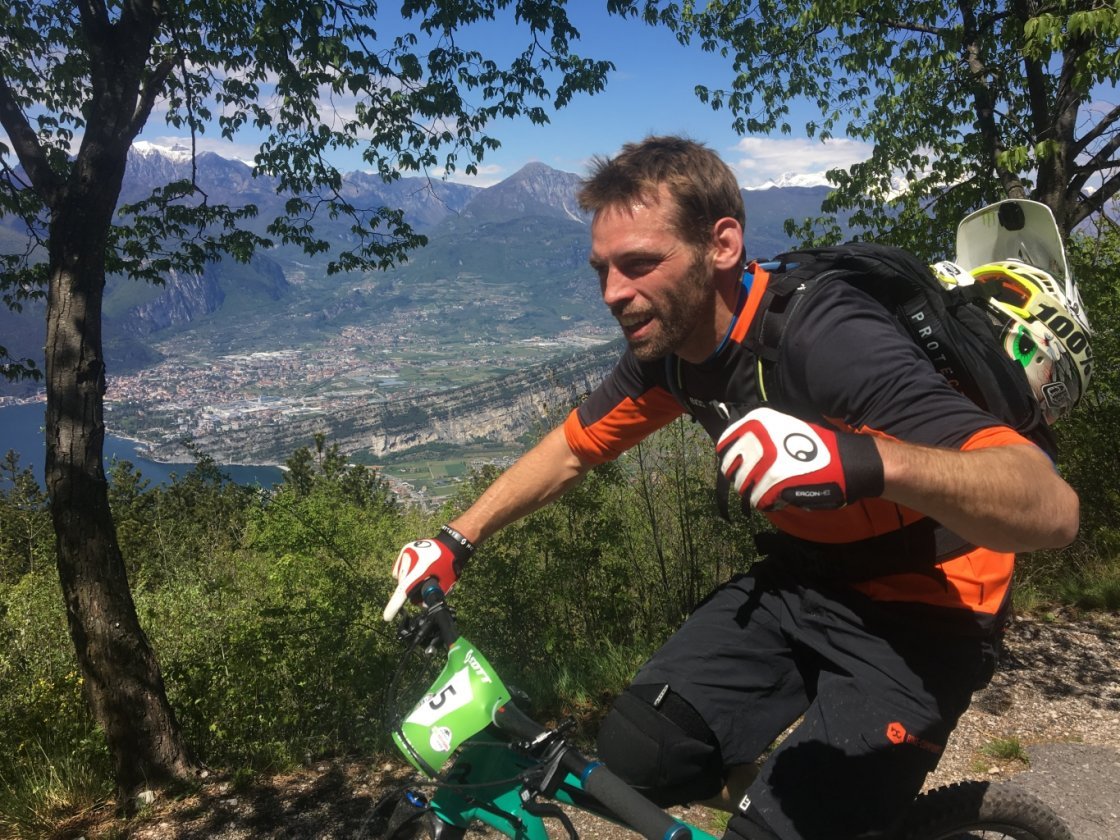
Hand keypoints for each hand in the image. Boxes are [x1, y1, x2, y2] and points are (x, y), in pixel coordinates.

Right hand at [382, 526, 474, 621]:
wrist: (452, 544)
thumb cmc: (450, 566)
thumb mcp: (445, 585)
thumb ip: (430, 596)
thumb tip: (421, 604)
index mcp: (419, 570)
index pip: (403, 591)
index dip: (394, 606)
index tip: (386, 617)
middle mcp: (409, 560)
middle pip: (403, 584)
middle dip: (411, 590)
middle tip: (424, 587)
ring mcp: (406, 553)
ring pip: (401, 576)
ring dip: (408, 580)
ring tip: (423, 574)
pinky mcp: (406, 549)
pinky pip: (400, 567)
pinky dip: (406, 571)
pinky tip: (416, 569)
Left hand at [716, 407, 882, 510]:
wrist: (845, 463)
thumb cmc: (816, 448)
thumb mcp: (784, 428)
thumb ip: (758, 436)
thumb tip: (734, 451)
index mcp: (758, 421)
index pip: (724, 443)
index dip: (728, 458)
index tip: (737, 465)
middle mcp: (757, 436)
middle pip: (730, 468)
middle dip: (742, 478)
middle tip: (758, 482)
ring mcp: (764, 459)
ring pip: (742, 486)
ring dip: (755, 492)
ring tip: (772, 489)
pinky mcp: (773, 481)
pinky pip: (757, 500)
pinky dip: (768, 503)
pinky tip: (782, 496)